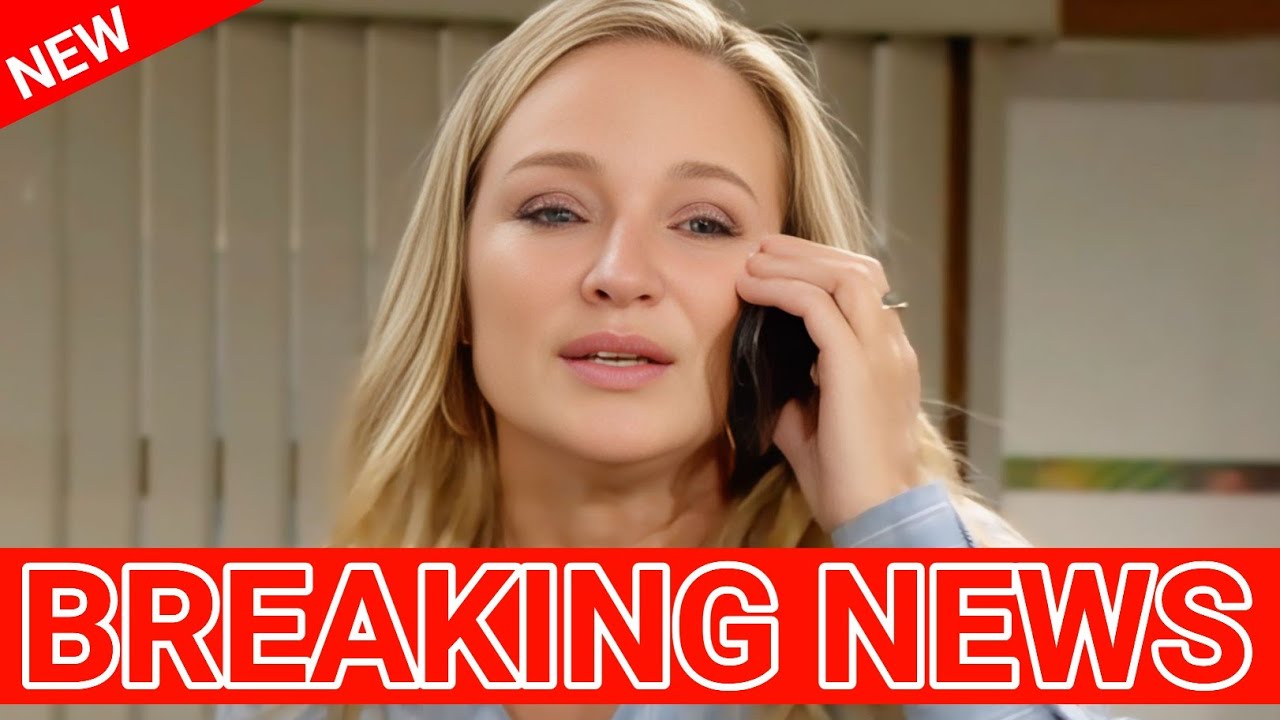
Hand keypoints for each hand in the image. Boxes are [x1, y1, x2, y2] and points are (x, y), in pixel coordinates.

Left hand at [735, 234, 923, 531]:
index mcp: (888, 358)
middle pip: (859, 269)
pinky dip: (782, 287)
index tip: (776, 266)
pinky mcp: (857, 366)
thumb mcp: (809, 423)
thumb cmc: (844, 479)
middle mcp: (892, 347)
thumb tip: (758, 373)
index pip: (863, 289)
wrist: (873, 513)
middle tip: (762, 248)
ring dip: (795, 261)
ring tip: (753, 261)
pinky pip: (818, 304)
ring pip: (844, 275)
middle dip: (807, 252)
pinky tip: (752, 287)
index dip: (820, 268)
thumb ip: (792, 391)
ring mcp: (880, 353)